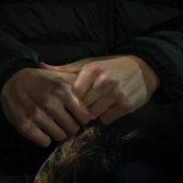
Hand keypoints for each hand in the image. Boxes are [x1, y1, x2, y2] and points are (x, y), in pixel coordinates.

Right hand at [0, 66, 91, 146]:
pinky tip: (41, 129)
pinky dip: (44, 138)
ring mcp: (37, 115)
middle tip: (63, 121)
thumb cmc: (40, 81)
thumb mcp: (59, 77)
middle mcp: (50, 103)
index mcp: (61, 90)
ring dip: (58, 132)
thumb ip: (78, 86)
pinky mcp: (25, 125)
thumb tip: (96, 98)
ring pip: (60, 137)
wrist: (11, 81)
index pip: (84, 116)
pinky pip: (44, 142)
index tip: (75, 116)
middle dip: (70, 126)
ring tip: (52, 124)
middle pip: (73, 128)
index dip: (81, 118)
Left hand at [41, 55, 158, 124]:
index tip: (67, 102)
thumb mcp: (88, 64)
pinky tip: (106, 109)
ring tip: (92, 108)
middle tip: (79, 109)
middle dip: (79, 109)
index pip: (72, 93)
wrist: (142, 69)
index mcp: (92, 70)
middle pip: (82, 105)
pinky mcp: (126, 105)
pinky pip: (107, 119)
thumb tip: (40, 67)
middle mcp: (104, 82)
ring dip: (91, 114)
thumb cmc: (109, 66)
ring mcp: (116, 94)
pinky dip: (105, 117)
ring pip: (93, 114)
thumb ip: (65, 69)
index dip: (69, 100)